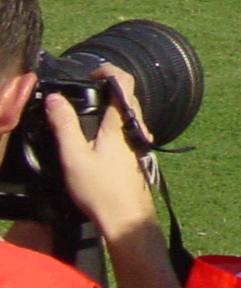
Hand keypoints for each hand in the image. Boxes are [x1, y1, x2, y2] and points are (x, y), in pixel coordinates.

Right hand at [48, 67, 156, 239]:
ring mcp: (138, 139)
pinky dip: (114, 121)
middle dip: (107, 88)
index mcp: (121, 122)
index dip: (108, 71)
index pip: (124, 82)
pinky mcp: (136, 150)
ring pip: (128, 111)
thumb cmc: (100, 189)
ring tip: (87, 113)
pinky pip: (128, 126)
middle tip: (83, 93)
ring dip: (111, 105)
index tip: (90, 74)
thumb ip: (65, 126)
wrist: (126, 216)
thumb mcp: (75, 157)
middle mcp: (135, 126)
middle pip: (127, 95)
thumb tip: (55, 99)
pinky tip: (98, 137)